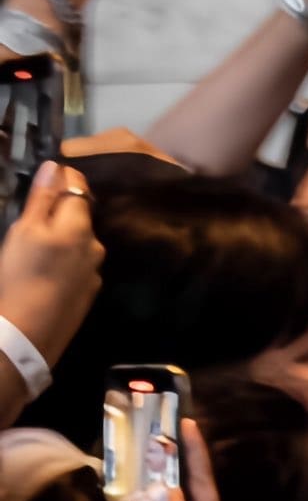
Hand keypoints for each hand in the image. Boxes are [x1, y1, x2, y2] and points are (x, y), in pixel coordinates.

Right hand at [0, 160, 99, 374]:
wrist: (27, 335)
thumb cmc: (19, 275)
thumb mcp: (24, 231)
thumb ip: (43, 198)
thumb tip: (56, 166)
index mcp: (80, 226)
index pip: (79, 187)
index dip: (63, 179)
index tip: (47, 180)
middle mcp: (95, 245)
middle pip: (81, 216)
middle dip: (62, 211)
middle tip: (34, 217)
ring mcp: (95, 271)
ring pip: (81, 242)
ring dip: (65, 237)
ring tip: (38, 248)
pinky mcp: (90, 293)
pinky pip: (79, 266)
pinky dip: (67, 261)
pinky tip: (48, 272)